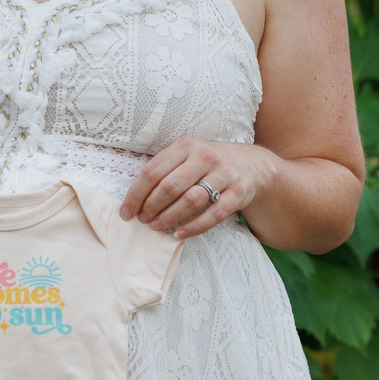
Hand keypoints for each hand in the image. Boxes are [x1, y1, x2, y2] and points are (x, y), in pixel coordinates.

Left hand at [120, 137, 275, 238]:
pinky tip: (180, 233)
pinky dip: (194, 226)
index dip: (136, 194)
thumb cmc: (208, 164)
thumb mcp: (187, 155)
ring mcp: (223, 175)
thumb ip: (164, 169)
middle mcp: (205, 157)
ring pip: (191, 200)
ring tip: (157, 226)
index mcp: (186, 146)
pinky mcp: (237, 193)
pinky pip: (213, 214)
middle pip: (170, 186)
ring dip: (170, 217)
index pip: (153, 171)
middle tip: (143, 220)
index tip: (127, 211)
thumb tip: (135, 197)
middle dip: (151, 207)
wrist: (252, 165)